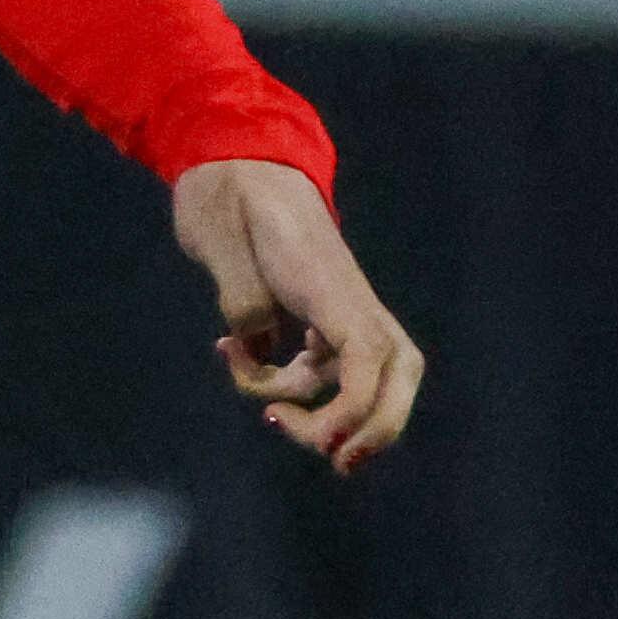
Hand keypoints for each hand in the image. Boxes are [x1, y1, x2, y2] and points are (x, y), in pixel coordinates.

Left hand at [174, 157, 422, 470]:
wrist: (236, 158)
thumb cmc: (227, 195)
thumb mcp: (219, 242)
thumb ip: (242, 297)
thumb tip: (257, 344)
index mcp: (328, 284)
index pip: (368, 360)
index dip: (352, 412)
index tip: (310, 437)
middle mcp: (346, 299)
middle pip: (398, 374)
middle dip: (375, 427)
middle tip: (334, 460)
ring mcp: (339, 307)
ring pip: (366, 379)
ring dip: (323, 410)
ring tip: (267, 409)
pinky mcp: (320, 313)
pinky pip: (328, 367)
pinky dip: (294, 383)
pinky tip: (239, 359)